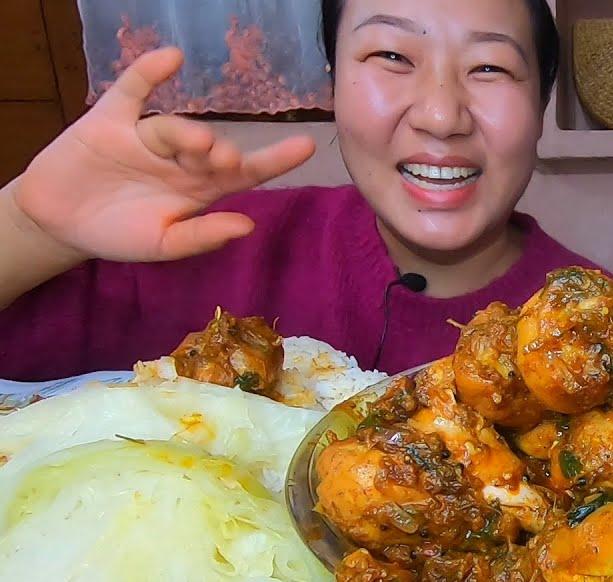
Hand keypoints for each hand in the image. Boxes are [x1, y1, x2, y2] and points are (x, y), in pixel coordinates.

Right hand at [12, 47, 315, 263]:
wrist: (59, 222)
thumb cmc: (119, 234)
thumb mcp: (162, 244)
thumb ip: (202, 237)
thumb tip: (247, 225)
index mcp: (201, 188)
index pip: (247, 172)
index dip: (276, 159)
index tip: (305, 146)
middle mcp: (181, 159)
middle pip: (210, 149)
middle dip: (220, 154)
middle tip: (225, 161)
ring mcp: (147, 137)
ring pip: (173, 128)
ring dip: (187, 132)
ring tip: (200, 144)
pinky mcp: (110, 120)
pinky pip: (132, 91)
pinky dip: (148, 73)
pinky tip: (170, 59)